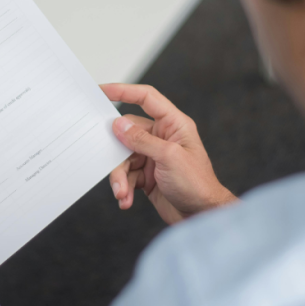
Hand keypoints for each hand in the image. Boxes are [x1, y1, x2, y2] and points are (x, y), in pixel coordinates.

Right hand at [101, 84, 235, 223]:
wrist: (202, 215)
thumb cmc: (197, 184)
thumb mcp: (169, 157)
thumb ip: (142, 140)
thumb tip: (119, 125)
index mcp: (174, 124)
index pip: (147, 99)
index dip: (124, 91)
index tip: (102, 90)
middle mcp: (162, 137)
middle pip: (128, 134)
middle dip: (118, 154)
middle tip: (110, 164)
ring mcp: (154, 156)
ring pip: (124, 158)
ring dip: (120, 177)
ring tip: (122, 192)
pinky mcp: (147, 175)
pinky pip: (127, 175)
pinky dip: (124, 188)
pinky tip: (126, 199)